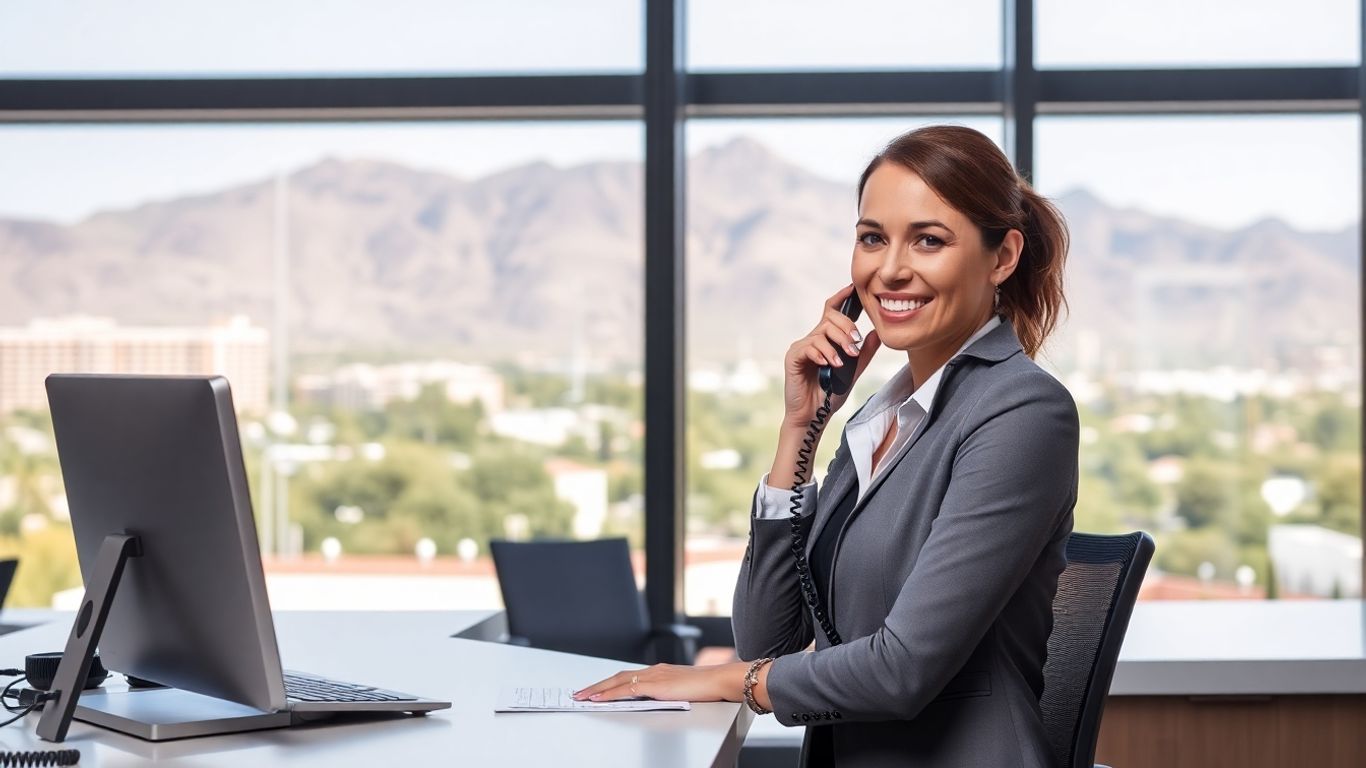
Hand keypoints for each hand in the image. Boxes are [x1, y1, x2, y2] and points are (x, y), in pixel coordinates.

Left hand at [572, 662, 748, 703]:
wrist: (720, 680)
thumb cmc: (708, 687)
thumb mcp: (684, 690)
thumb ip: (670, 693)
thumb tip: (662, 700)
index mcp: (660, 672)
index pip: (628, 676)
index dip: (610, 683)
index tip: (595, 689)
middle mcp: (654, 670)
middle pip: (618, 677)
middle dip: (597, 685)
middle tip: (579, 693)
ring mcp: (654, 676)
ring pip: (618, 682)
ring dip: (598, 689)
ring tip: (582, 696)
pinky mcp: (655, 686)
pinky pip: (626, 690)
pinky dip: (610, 694)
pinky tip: (599, 699)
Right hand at [782, 284, 881, 429]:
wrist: (813, 416)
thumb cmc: (830, 395)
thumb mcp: (853, 372)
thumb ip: (863, 354)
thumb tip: (876, 334)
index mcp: (826, 339)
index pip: (831, 310)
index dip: (841, 297)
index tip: (853, 289)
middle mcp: (812, 339)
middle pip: (830, 319)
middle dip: (846, 329)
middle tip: (854, 346)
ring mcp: (802, 347)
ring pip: (822, 333)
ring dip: (837, 346)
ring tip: (843, 362)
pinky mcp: (793, 357)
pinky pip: (809, 347)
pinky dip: (822, 355)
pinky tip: (829, 365)